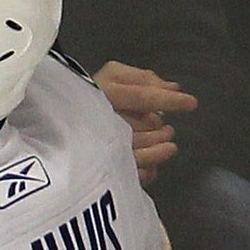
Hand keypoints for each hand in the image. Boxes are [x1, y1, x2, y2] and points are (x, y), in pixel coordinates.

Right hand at [93, 61, 197, 184]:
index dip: (169, 101)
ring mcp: (98, 145)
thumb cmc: (92, 94)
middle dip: (159, 131)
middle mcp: (99, 119)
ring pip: (134, 152)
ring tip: (169, 147)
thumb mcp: (114, 75)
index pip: (142, 97)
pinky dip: (145, 173)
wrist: (58, 122)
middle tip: (169, 131)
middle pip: (139, 128)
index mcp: (104, 92)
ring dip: (157, 152)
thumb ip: (144, 78)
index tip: (191, 104)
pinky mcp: (99, 167)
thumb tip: (173, 87)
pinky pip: (126, 174)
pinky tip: (152, 169)